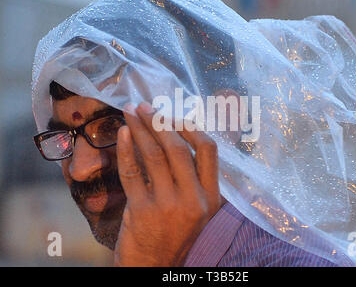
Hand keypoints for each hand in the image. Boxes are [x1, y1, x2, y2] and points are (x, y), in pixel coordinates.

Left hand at [113, 102, 221, 265]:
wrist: (156, 268)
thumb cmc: (175, 235)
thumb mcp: (195, 209)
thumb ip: (191, 179)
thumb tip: (174, 137)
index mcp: (211, 197)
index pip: (208, 150)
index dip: (190, 126)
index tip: (173, 114)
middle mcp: (194, 199)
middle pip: (178, 148)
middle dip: (160, 121)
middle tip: (145, 107)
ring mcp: (168, 205)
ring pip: (154, 156)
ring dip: (141, 129)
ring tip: (131, 112)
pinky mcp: (142, 211)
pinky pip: (132, 172)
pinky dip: (126, 149)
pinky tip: (124, 134)